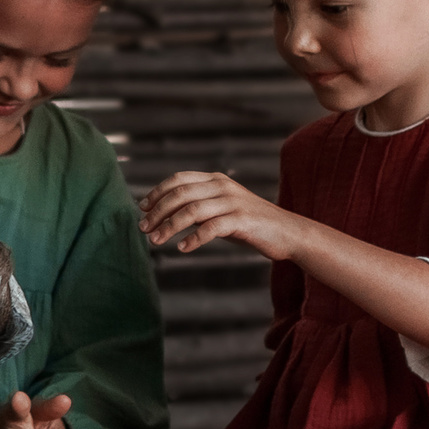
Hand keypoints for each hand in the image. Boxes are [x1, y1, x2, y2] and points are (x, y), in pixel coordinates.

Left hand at [140, 171, 305, 260]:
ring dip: (169, 226)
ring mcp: (232, 202)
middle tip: (143, 228)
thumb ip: (197, 207)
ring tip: (155, 241)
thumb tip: (165, 215)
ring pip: (191, 211)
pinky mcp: (241, 220)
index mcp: (215, 180)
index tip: (142, 208)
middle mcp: (222, 186)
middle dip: (157, 212)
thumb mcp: (220, 210)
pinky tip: (182, 248)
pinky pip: (211, 228)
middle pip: (180, 194)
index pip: (179, 180)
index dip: (157, 192)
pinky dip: (193, 238)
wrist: (286, 232)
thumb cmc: (249, 223)